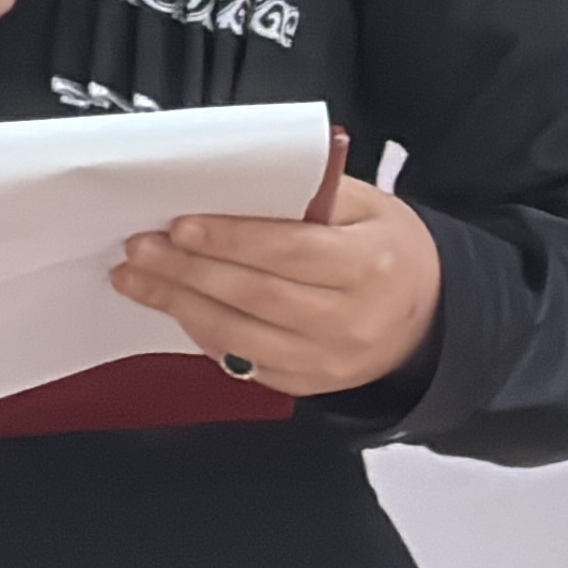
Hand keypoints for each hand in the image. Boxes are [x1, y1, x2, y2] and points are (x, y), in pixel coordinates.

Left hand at [111, 176, 440, 395]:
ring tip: (139, 278)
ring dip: (180, 304)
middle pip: (254, 295)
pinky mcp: (308, 385)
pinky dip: (203, 335)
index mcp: (369, 265)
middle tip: (142, 248)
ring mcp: (328, 360)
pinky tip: (177, 308)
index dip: (230, 239)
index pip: (288, 251)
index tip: (181, 225)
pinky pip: (243, 363)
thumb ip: (310, 194)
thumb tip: (239, 182)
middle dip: (188, 270)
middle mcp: (350, 319)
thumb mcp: (369, 207)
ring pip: (240, 336)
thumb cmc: (391, 254)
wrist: (428, 319)